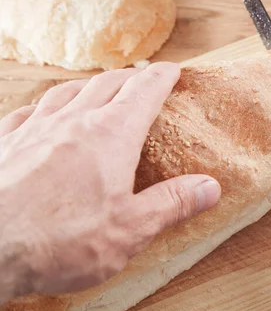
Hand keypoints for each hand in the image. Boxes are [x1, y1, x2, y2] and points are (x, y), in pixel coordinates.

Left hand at [0, 63, 220, 303]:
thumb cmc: (58, 241)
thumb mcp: (131, 228)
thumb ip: (173, 203)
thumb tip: (210, 187)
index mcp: (111, 135)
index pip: (145, 91)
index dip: (163, 77)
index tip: (174, 70)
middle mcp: (73, 121)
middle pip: (106, 84)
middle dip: (129, 77)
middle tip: (142, 79)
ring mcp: (33, 130)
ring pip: (65, 92)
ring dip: (87, 85)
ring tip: (97, 87)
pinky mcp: (4, 145)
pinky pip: (26, 113)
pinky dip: (42, 107)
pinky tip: (40, 113)